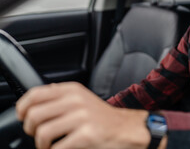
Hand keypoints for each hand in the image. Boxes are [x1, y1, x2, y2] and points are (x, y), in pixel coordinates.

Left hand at [16, 82, 150, 148]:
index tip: (22, 117)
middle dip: (30, 130)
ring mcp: (82, 117)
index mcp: (72, 90)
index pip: (35, 94)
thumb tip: (34, 98)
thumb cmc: (102, 117)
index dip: (22, 108)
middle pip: (34, 115)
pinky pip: (57, 148)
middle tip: (37, 135)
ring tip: (49, 146)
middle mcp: (76, 100)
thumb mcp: (82, 98)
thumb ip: (61, 95)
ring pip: (42, 133)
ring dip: (41, 145)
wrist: (125, 128)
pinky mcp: (87, 134)